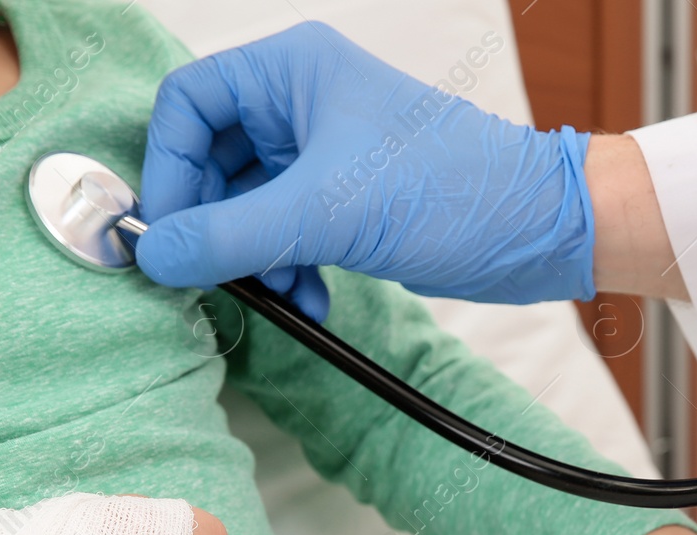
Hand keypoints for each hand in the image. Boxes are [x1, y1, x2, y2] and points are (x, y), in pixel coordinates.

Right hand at [138, 22, 595, 319]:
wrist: (539, 232)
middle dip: (212, 225)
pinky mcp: (344, 201)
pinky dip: (286, 270)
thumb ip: (233, 236)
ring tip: (271, 291)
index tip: (167, 232)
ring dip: (251, 258)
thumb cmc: (455, 189)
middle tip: (209, 273)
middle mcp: (301, 103)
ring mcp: (322, 154)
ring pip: (246, 206)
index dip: (167, 169)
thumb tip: (158, 255)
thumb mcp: (328, 212)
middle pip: (209, 161)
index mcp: (293, 71)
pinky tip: (309, 301)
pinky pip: (284, 234)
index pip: (187, 104)